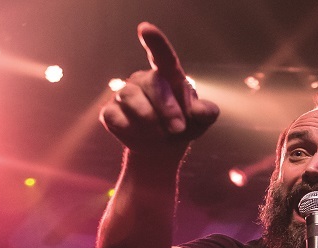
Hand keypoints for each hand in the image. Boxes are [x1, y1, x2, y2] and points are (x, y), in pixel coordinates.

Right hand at [100, 23, 219, 155]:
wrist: (162, 148)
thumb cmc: (183, 126)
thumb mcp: (199, 121)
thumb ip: (206, 113)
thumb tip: (207, 111)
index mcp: (167, 76)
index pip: (162, 56)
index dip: (155, 43)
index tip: (145, 29)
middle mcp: (143, 79)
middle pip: (153, 84)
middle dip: (168, 108)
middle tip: (179, 128)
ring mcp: (125, 94)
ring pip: (132, 99)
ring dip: (150, 122)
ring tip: (162, 135)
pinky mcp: (110, 112)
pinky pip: (116, 117)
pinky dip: (132, 131)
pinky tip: (141, 135)